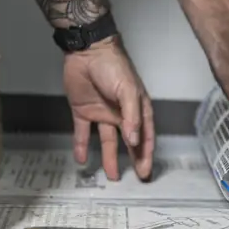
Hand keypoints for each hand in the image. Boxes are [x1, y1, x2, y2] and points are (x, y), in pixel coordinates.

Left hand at [63, 36, 154, 180]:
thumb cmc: (113, 66)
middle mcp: (121, 113)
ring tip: (112, 175)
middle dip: (134, 160)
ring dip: (109, 157)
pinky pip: (83, 132)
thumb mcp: (128, 90)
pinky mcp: (83, 111)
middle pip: (129, 142)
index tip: (146, 170)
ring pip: (107, 140)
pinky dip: (82, 145)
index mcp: (137, 108)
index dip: (146, 153)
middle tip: (135, 178)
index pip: (145, 135)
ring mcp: (102, 113)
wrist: (87, 51)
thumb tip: (134, 140)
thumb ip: (132, 116)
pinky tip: (81, 159)